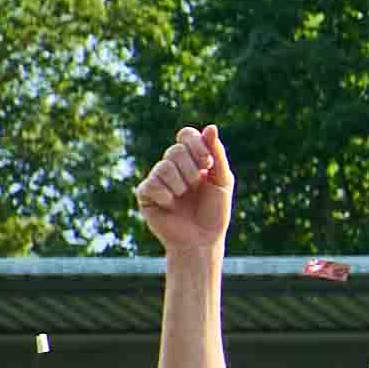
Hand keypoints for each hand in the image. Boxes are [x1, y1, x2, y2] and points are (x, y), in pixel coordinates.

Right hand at [134, 125, 235, 254]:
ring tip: (184, 197)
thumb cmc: (215, 212)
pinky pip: (151, 184)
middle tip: (196, 185)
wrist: (202, 240)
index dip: (195, 144)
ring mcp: (157, 179)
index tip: (206, 163)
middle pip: (175, 150)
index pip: (186, 135)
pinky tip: (170, 206)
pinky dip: (166, 196)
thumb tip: (210, 127)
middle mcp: (172, 166)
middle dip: (191, 169)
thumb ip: (217, 155)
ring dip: (180, 185)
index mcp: (191, 160)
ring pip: (163, 166)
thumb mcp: (222, 181)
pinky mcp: (145, 194)